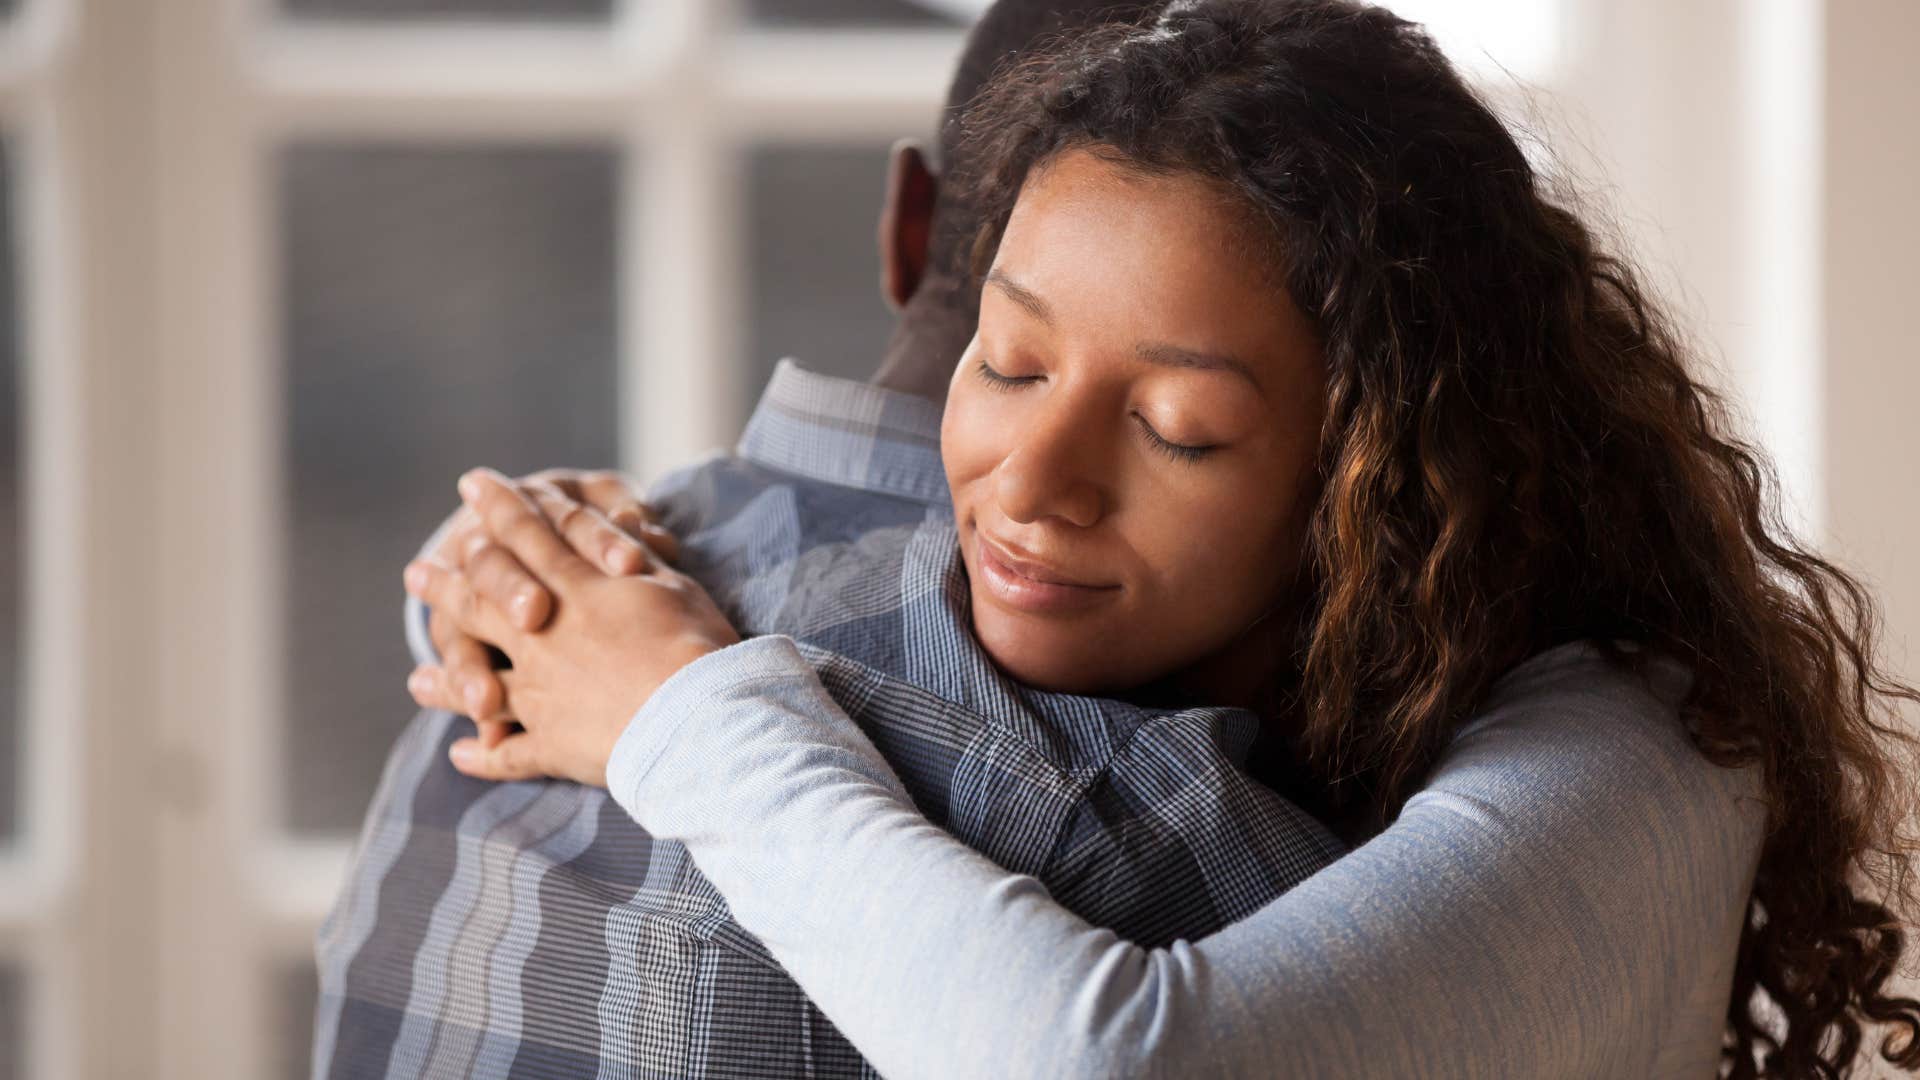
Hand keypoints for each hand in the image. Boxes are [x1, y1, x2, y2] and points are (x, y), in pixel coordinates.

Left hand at [403, 467, 740, 786]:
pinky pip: (509, 753)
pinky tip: (463, 754)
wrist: (697, 716)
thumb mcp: (672, 583)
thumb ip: (635, 558)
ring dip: (448, 680)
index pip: (528, 536)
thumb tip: (620, 529)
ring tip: (417, 682)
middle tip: (415, 575)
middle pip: (483, 603)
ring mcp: (541, 692)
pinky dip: (485, 753)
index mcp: (576, 589)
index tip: (473, 483)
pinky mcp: (553, 744)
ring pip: (482, 682)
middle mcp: (544, 636)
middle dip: (447, 586)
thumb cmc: (695, 642)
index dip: (499, 507)